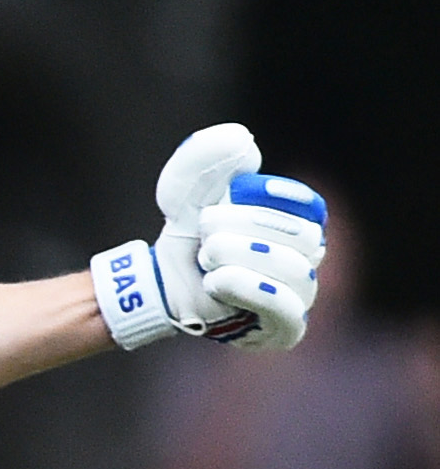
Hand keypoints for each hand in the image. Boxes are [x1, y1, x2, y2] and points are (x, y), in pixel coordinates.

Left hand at [90, 124, 326, 350]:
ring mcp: (300, 294)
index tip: (231, 194)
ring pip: (294, 270)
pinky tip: (217, 281)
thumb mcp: (184, 186)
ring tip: (207, 256)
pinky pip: (288, 310)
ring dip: (239, 257)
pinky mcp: (285, 328)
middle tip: (205, 229)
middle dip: (242, 227)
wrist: (161, 280)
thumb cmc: (186, 231)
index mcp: (296, 219)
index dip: (271, 197)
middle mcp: (307, 256)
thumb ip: (204, 157)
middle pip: (300, 236)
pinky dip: (249, 289)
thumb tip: (243, 140)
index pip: (307, 205)